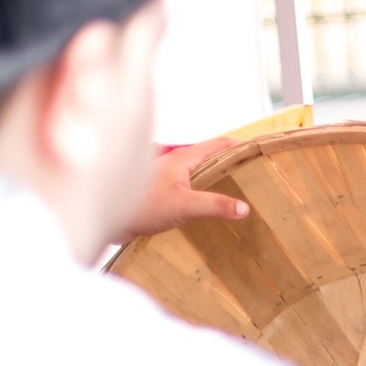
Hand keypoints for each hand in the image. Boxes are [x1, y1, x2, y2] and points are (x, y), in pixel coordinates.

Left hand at [123, 137, 248, 241]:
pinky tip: (209, 207)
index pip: (218, 145)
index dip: (240, 145)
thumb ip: (215, 205)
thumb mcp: (184, 206)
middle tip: (253, 171)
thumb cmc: (140, 206)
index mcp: (182, 159)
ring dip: (216, 177)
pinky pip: (189, 188)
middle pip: (210, 157)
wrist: (106, 220)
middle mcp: (175, 165)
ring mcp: (167, 179)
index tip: (259, 148)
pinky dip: (204, 192)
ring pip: (198, 173)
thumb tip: (244, 208)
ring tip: (236, 189)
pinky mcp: (161, 195)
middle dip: (231, 161)